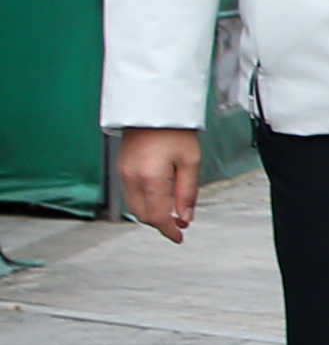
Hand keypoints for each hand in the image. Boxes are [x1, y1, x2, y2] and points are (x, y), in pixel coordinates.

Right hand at [118, 127, 201, 242]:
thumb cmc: (174, 130)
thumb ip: (187, 192)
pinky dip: (144, 201)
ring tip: (173, 211)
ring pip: (135, 205)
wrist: (153, 107)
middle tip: (180, 224)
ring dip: (152, 212)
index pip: (157, 216)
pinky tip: (159, 198)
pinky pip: (131, 193)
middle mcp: (131, 178)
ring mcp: (123, 172)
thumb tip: (185, 216)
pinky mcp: (122, 167)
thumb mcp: (190, 162)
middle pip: (143, 214)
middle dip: (161, 223)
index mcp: (150, 178)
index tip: (179, 237)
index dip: (169, 230)